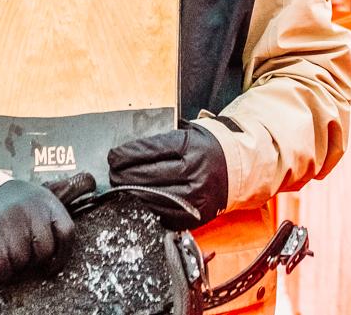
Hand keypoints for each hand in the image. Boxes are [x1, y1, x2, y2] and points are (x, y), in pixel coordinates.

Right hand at [0, 179, 74, 283]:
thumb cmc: (0, 200)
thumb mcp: (30, 198)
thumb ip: (46, 217)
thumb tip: (58, 251)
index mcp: (45, 201)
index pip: (66, 233)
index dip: (61, 254)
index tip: (51, 265)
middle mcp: (31, 211)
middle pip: (44, 252)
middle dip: (31, 258)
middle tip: (16, 251)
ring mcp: (11, 225)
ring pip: (22, 263)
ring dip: (11, 264)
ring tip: (0, 247)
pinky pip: (1, 270)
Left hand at [107, 121, 228, 230]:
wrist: (237, 166)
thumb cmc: (205, 147)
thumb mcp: (186, 134)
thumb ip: (160, 143)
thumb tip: (126, 153)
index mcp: (190, 146)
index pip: (149, 151)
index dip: (126, 155)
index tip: (113, 157)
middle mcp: (195, 171)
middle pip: (148, 176)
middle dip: (124, 176)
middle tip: (113, 175)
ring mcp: (197, 196)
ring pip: (154, 198)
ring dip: (132, 194)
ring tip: (121, 188)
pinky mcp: (198, 215)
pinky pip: (166, 215)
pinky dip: (150, 208)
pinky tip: (141, 201)